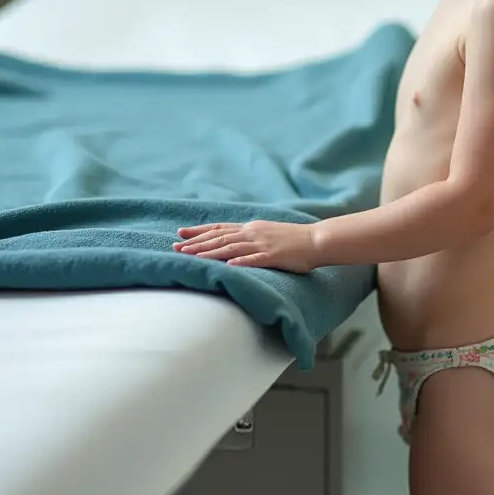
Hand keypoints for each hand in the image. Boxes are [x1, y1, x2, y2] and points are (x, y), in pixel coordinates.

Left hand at [173, 221, 317, 271]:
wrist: (317, 240)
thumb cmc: (294, 240)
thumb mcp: (268, 233)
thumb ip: (251, 237)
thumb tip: (233, 244)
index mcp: (251, 228)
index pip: (219, 228)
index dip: (199, 231)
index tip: (180, 233)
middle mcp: (253, 233)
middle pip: (220, 238)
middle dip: (196, 243)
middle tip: (176, 248)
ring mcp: (263, 244)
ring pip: (232, 248)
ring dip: (210, 252)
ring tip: (192, 257)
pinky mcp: (274, 256)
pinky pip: (255, 259)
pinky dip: (241, 262)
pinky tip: (228, 266)